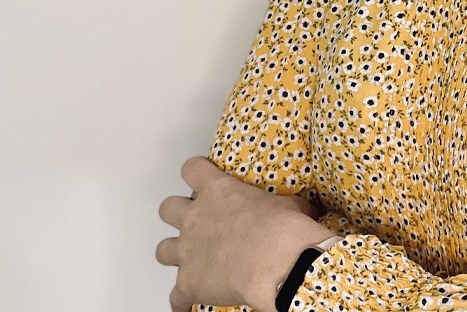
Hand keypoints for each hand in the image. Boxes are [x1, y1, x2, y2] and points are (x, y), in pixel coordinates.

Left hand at [156, 156, 336, 311]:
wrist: (278, 263)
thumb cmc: (284, 231)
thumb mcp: (289, 204)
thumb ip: (283, 204)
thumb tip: (304, 208)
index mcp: (218, 191)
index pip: (192, 169)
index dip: (195, 173)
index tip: (200, 178)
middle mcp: (195, 218)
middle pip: (168, 208)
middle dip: (177, 214)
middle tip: (194, 222)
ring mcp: (187, 251)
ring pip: (163, 250)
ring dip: (174, 255)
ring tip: (189, 262)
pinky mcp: (189, 283)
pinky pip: (176, 297)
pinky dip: (181, 301)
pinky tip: (187, 306)